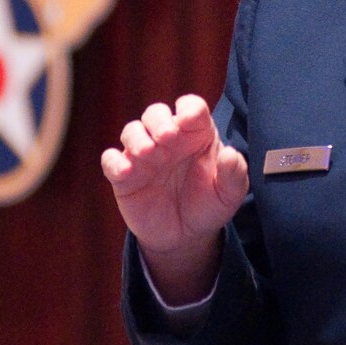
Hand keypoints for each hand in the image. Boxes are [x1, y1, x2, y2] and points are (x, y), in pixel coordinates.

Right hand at [101, 94, 248, 303]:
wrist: (186, 237)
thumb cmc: (209, 205)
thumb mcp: (230, 194)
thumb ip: (235, 174)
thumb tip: (230, 154)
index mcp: (196, 134)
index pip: (191, 107)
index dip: (189, 108)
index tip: (189, 120)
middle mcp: (168, 140)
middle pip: (156, 113)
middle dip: (159, 120)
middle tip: (167, 138)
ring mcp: (144, 156)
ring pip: (132, 131)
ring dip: (136, 137)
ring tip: (148, 153)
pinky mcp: (125, 177)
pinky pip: (111, 160)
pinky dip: (114, 161)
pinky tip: (125, 171)